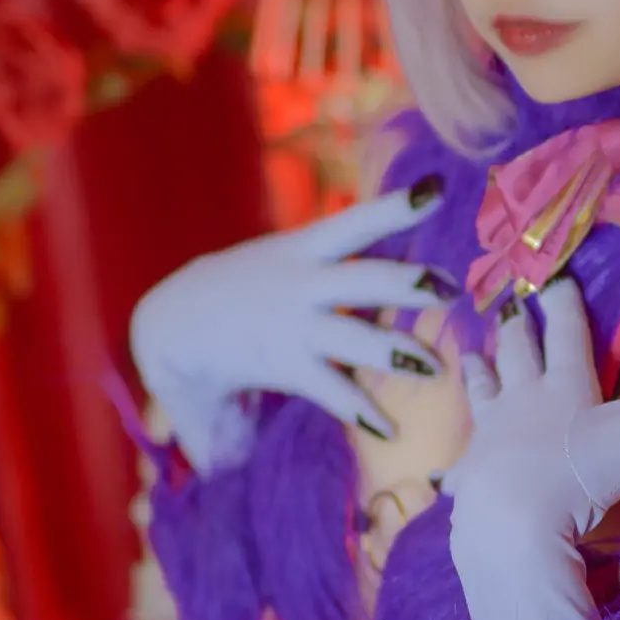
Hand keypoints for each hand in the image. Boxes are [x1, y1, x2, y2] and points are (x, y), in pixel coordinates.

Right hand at [129, 187, 450, 470]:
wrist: (168, 325)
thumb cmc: (234, 291)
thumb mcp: (278, 260)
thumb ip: (326, 260)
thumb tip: (387, 245)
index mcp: (303, 249)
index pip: (358, 221)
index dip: (398, 206)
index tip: (437, 192)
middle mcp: (303, 284)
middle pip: (368, 279)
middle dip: (411, 284)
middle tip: (452, 289)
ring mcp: (295, 326)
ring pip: (358, 340)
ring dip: (398, 353)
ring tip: (435, 366)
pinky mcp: (283, 365)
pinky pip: (330, 391)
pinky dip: (360, 409)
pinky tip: (388, 427)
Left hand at [442, 278, 619, 619]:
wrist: (511, 521)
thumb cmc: (583, 473)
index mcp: (565, 386)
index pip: (567, 332)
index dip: (564, 304)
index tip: (556, 280)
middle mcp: (522, 401)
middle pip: (517, 354)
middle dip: (517, 329)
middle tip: (511, 310)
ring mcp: (489, 437)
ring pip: (482, 394)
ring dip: (481, 374)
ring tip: (474, 359)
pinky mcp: (468, 478)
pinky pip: (461, 463)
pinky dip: (458, 460)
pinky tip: (451, 467)